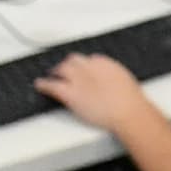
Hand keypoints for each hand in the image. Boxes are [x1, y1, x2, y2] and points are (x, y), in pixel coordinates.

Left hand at [36, 52, 165, 134]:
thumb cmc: (131, 101)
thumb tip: (114, 81)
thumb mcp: (126, 82)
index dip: (84, 64)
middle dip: (67, 64)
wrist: (127, 111)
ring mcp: (77, 80)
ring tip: (51, 75)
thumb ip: (115, 78)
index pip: (90, 59)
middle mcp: (89, 68)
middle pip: (73, 60)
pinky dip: (44, 84)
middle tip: (63, 69)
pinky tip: (40, 85)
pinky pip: (52, 85)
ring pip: (60, 69)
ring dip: (55, 71)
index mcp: (105, 63)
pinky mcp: (69, 93)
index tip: (83, 68)